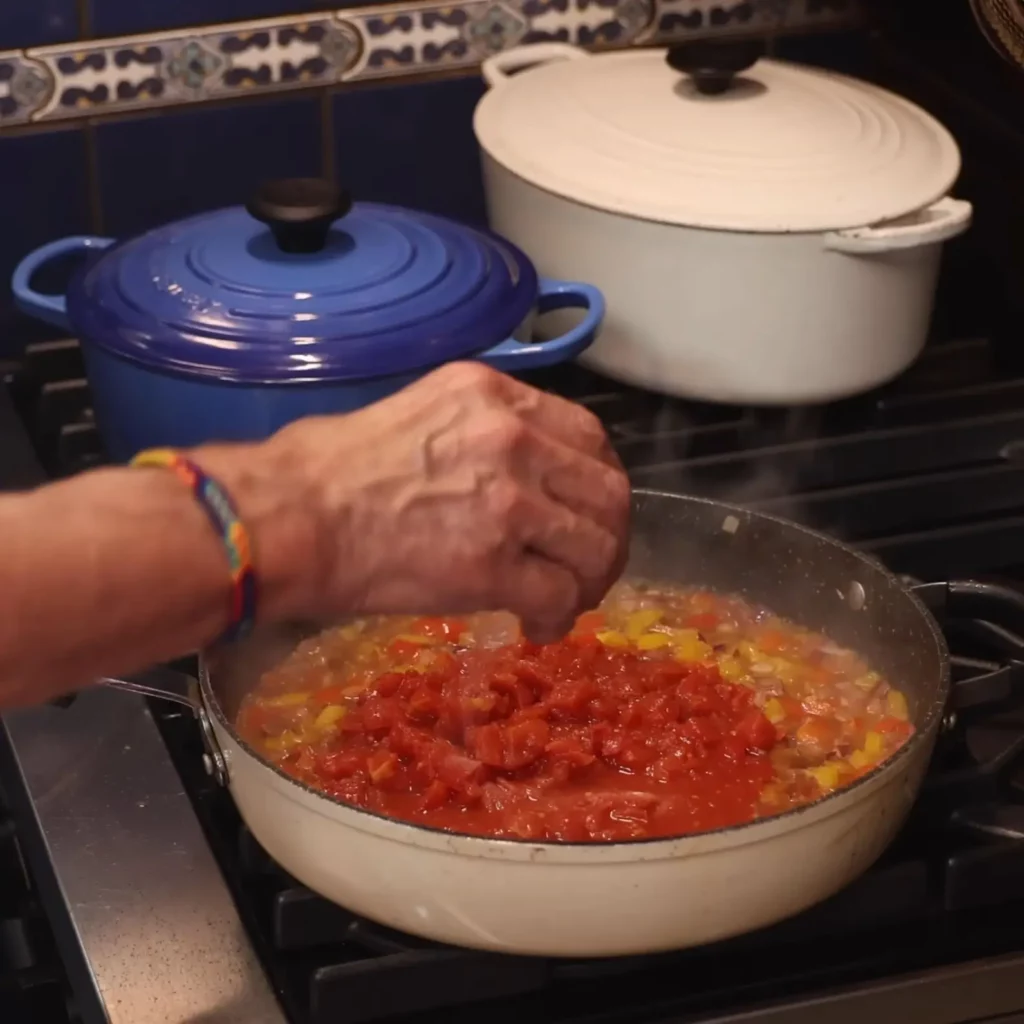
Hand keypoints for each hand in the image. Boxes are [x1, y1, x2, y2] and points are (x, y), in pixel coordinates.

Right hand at [270, 362, 630, 641]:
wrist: (292, 517)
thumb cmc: (331, 468)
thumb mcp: (418, 415)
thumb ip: (480, 433)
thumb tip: (517, 476)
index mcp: (495, 395)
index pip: (587, 435)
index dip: (598, 482)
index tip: (586, 512)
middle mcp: (513, 436)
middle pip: (607, 490)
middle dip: (607, 536)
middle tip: (586, 567)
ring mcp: (508, 499)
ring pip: (595, 545)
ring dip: (589, 581)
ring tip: (564, 601)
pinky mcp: (492, 563)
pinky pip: (558, 595)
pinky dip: (558, 617)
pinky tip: (535, 625)